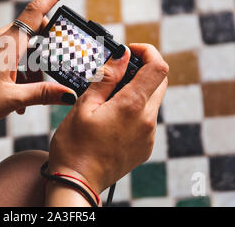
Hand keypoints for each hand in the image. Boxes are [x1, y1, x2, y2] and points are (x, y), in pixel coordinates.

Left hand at [0, 0, 78, 131]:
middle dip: (50, 45)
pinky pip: (14, 57)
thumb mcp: (12, 99)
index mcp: (8, 44)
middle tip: (61, 62)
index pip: (36, 11)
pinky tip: (21, 100)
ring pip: (26, 47)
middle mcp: (1, 39)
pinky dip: (23, 73)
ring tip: (34, 95)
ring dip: (35, 67)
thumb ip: (43, 93)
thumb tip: (70, 94)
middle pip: (35, 29)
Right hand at [48, 44, 168, 194]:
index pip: (158, 67)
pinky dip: (135, 109)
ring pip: (153, 100)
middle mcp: (147, 121)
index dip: (147, 51)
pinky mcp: (145, 147)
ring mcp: (148, 136)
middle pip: (159, 82)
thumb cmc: (75, 146)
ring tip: (109, 96)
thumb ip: (107, 78)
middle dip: (142, 69)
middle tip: (117, 71)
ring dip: (137, 90)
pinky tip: (112, 116)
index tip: (129, 51)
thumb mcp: (84, 105)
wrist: (78, 183)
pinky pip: (146, 119)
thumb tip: (122, 55)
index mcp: (132, 106)